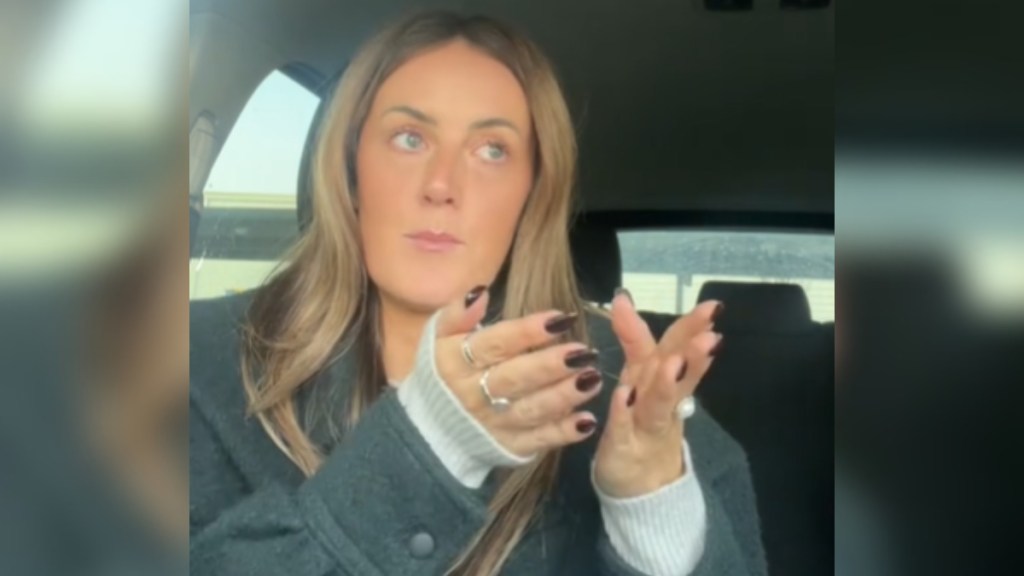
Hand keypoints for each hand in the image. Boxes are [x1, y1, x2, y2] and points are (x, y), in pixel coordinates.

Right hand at [432, 286, 604, 455]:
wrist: (433, 427)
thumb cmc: (446, 371)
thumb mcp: (439, 337)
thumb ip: (457, 314)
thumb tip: (480, 293)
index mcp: (457, 362)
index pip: (495, 345)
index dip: (526, 332)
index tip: (560, 318)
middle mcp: (474, 395)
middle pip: (515, 379)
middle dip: (550, 366)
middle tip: (583, 352)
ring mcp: (494, 424)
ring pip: (531, 410)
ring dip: (564, 396)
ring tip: (593, 379)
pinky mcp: (510, 446)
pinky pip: (538, 440)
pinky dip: (563, 433)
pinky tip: (586, 421)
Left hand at [593, 291, 722, 497]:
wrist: (641, 490)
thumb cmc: (641, 428)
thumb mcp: (645, 384)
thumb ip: (646, 346)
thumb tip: (641, 305)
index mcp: (660, 380)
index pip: (677, 349)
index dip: (692, 327)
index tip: (713, 305)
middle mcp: (657, 401)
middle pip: (675, 372)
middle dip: (690, 350)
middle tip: (709, 328)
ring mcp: (643, 426)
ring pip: (657, 402)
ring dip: (666, 381)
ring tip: (674, 363)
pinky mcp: (621, 449)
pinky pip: (621, 429)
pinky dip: (622, 413)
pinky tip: (623, 396)